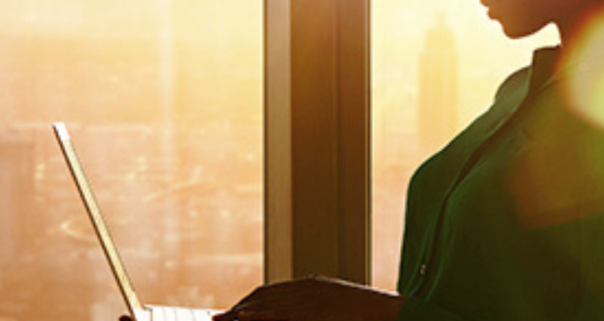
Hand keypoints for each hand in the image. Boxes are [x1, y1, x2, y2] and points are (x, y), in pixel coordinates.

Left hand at [213, 275, 405, 320]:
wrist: (387, 312)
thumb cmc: (366, 315)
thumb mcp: (337, 309)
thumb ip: (318, 311)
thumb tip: (309, 315)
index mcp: (311, 286)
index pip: (271, 292)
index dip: (249, 303)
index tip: (232, 313)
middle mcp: (306, 288)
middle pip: (262, 295)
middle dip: (238, 308)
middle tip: (216, 318)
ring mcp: (308, 297)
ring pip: (265, 302)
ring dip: (239, 312)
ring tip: (220, 320)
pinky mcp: (311, 310)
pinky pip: (278, 312)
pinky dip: (257, 314)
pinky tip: (241, 318)